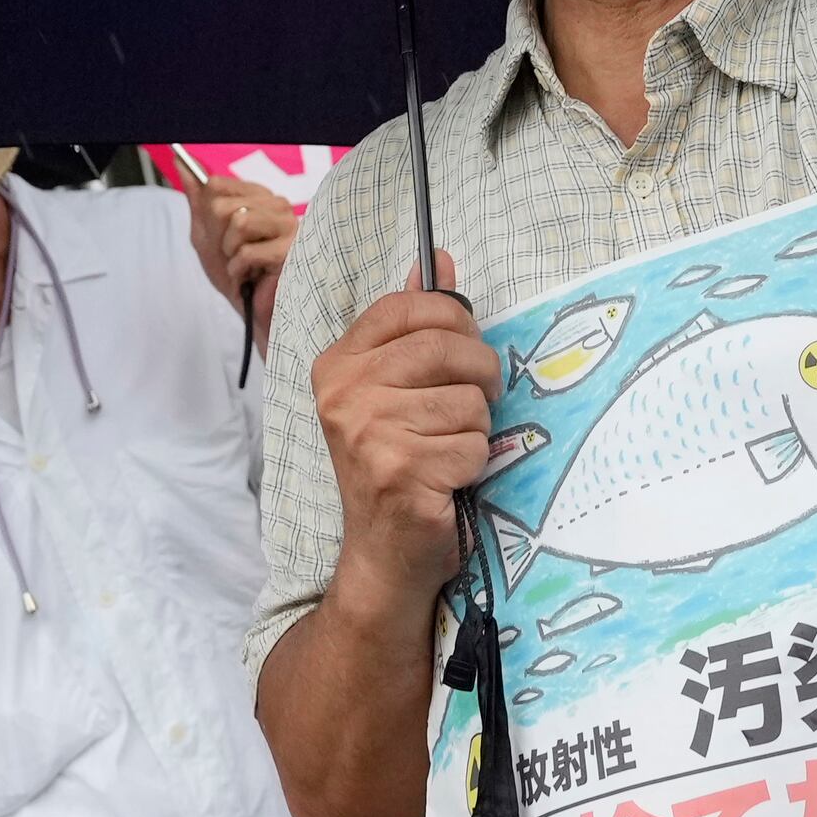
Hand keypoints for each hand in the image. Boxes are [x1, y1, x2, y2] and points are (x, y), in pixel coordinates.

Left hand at [184, 178, 295, 345]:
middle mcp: (276, 204)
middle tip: (233, 255)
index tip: (220, 235)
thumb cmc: (235, 273)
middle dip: (219, 238)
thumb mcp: (207, 234)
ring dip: (231, 254)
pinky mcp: (291, 250)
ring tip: (244, 265)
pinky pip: (248, 252)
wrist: (252, 313)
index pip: (215, 185)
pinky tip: (253, 277)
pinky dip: (240, 271)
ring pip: (238, 224)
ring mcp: (288, 225)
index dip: (208, 216)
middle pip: (223, 205)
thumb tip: (181, 162)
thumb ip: (197, 199)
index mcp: (257, 196)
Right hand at [314, 267, 492, 624]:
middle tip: (468, 409)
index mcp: (337, 364)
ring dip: (474, 431)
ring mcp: (368, 433)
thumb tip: (438, 260)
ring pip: (469, 402)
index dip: (454, 321)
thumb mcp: (394, 389)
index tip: (462, 349)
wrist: (384, 556)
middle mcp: (344, 394)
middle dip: (479, 377)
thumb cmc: (396, 466)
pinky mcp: (400, 472)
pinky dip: (473, 467)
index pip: (409, 306)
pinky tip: (445, 483)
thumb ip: (413, 325)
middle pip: (448, 348)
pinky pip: (474, 446)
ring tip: (445, 453)